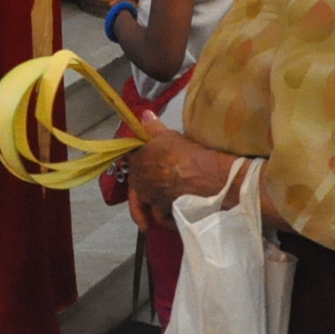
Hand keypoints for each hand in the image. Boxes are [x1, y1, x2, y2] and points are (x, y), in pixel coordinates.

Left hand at [125, 112, 237, 231]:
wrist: (204, 177)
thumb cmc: (185, 153)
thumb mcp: (169, 136)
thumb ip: (154, 127)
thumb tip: (144, 114)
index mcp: (137, 162)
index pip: (130, 161)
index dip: (136, 162)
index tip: (140, 163)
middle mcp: (140, 183)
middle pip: (135, 186)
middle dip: (140, 187)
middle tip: (149, 188)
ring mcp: (151, 200)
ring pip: (145, 206)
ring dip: (148, 209)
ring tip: (153, 212)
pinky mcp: (165, 212)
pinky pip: (161, 217)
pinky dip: (165, 219)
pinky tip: (170, 218)